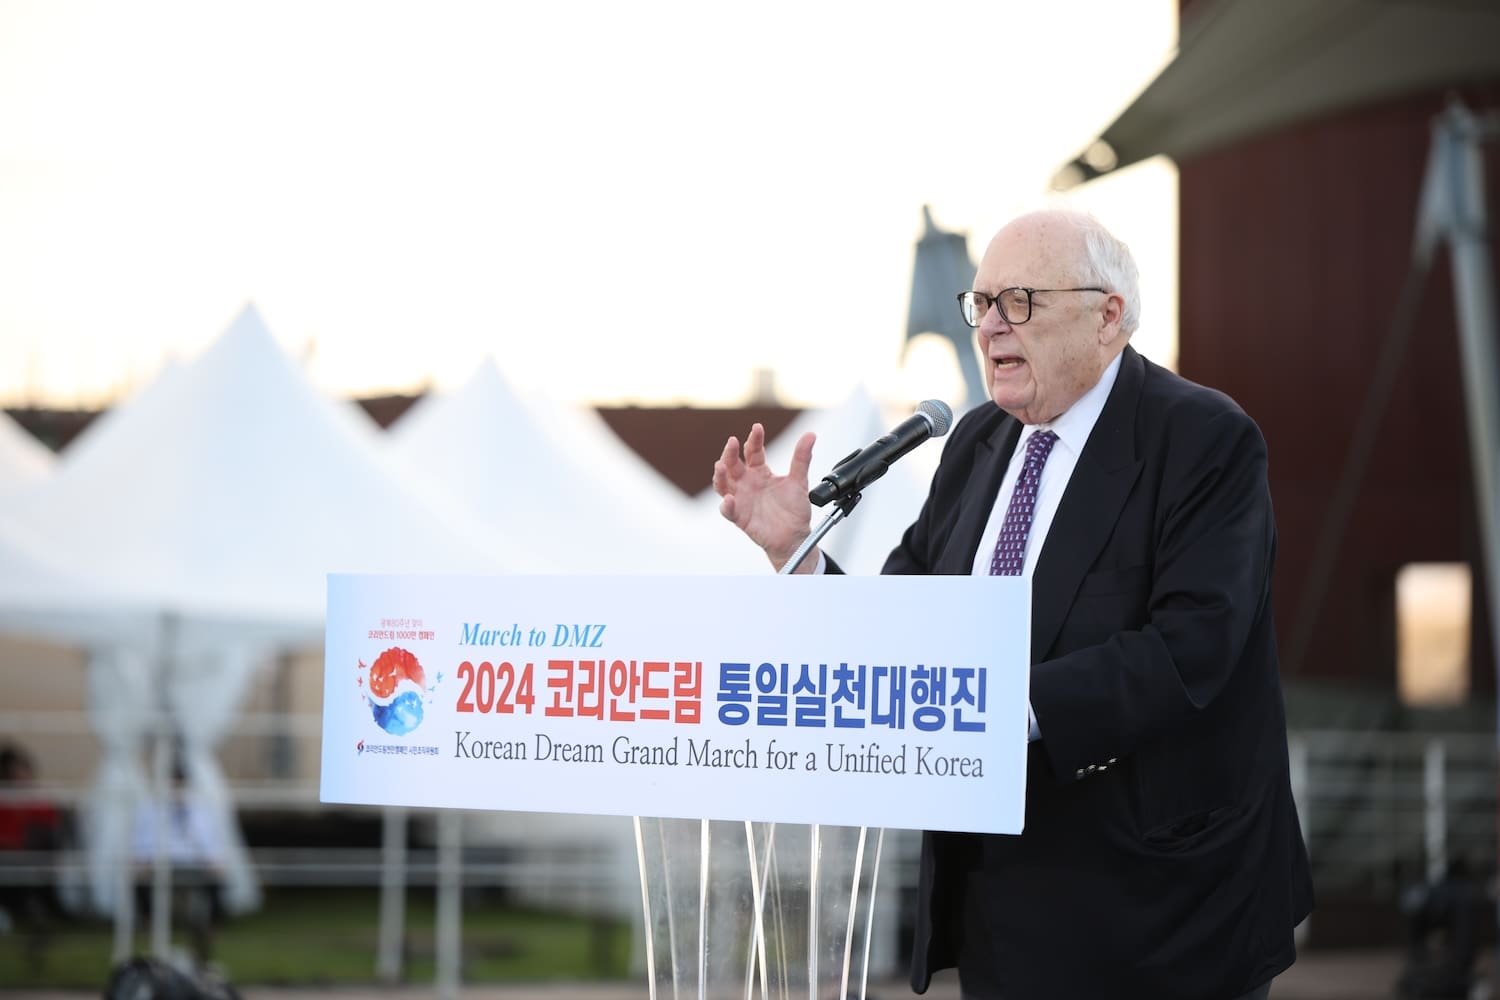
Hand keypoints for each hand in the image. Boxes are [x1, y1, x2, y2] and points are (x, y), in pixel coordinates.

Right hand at [713, 423, 818, 572]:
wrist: (795, 536)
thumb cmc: (794, 510)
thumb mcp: (799, 481)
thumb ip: (801, 458)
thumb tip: (810, 435)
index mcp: (760, 472)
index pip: (753, 451)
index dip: (754, 439)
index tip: (757, 428)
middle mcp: (747, 483)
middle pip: (732, 464)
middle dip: (730, 453)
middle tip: (732, 442)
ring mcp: (741, 499)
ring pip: (723, 485)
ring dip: (720, 475)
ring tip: (721, 466)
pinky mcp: (740, 517)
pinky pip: (729, 511)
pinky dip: (727, 505)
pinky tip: (730, 499)